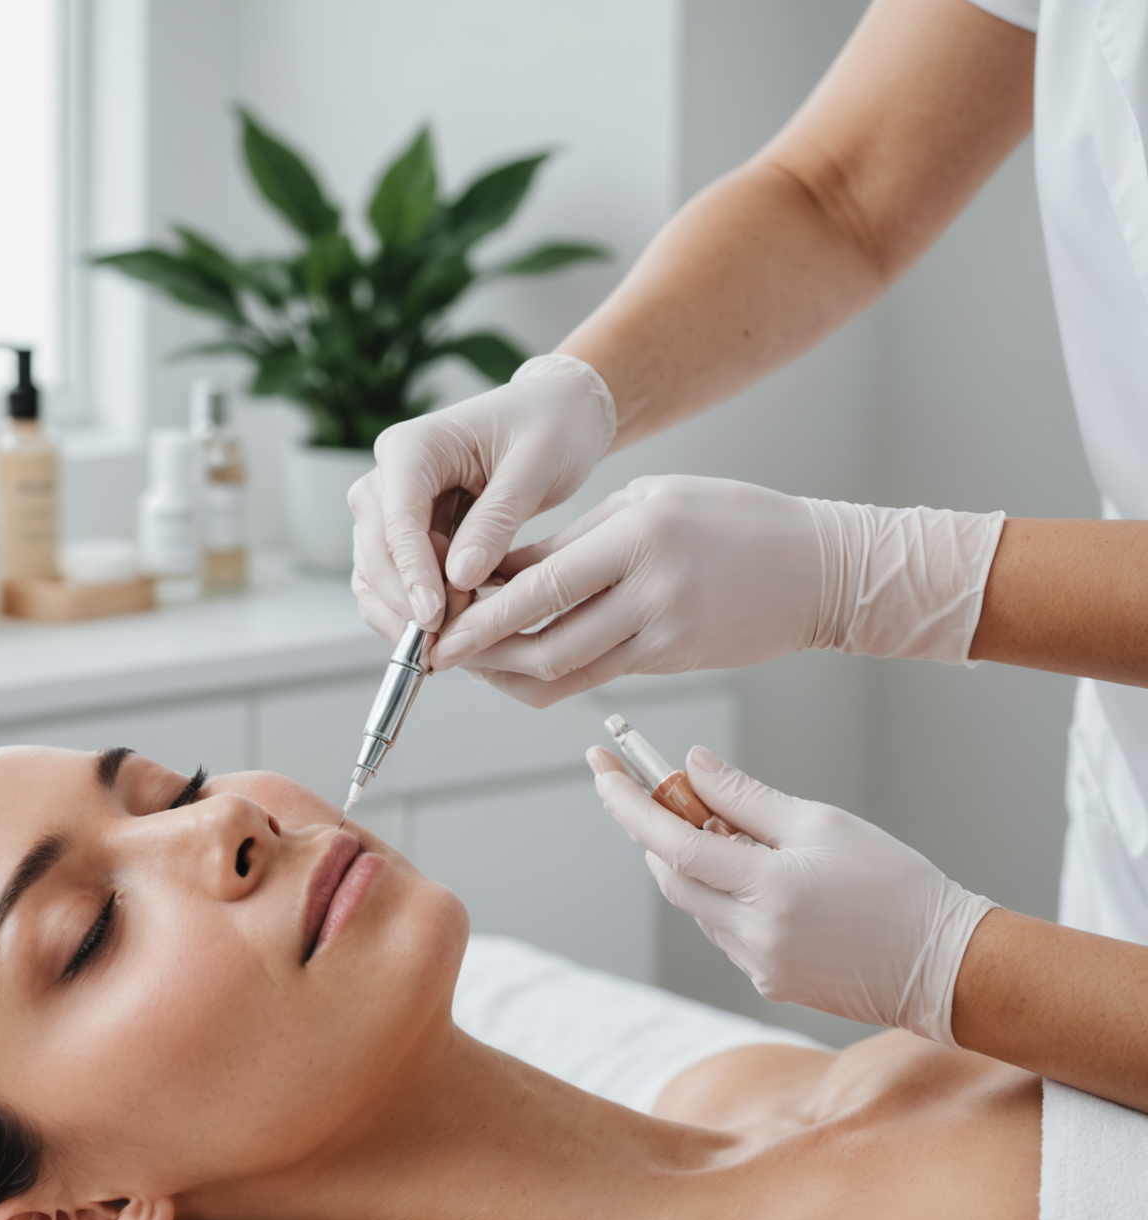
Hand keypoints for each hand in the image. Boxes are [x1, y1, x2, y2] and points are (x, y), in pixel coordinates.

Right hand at [349, 354, 616, 638]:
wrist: (556, 415)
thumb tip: (459, 577)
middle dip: (406, 601)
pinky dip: (413, 609)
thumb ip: (496, 520)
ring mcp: (393, 506)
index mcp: (412, 447)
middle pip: (375, 551)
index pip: (397, 519)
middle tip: (447, 641)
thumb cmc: (550, 427)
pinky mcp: (408, 532)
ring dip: (404, 613)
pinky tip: (448, 631)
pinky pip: (395, 580)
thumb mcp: (535, 467)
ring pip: (376, 573)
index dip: (412, 573)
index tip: (433, 618)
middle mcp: (390, 475)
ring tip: (449, 643)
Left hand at [432, 475, 821, 696]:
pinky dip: (552, 676)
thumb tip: (497, 572)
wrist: (818, 570)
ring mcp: (664, 630)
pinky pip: (596, 676)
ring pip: (566, 672)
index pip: (541, 584)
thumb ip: (574, 542)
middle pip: (545, 641)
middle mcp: (651, 587)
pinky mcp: (672, 660)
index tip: (442, 625)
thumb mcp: (648, 502)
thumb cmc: (731, 521)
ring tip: (475, 662)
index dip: (484, 614)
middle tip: (442, 656)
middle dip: (484, 655)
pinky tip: (524, 663)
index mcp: (639, 533)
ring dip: (510, 673)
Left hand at [587, 745, 994, 1042]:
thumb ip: (748, 797)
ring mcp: (756, 964)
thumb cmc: (896, 886)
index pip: (672, 844)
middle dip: (654, 832)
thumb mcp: (823, 823)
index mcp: (767, 889)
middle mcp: (752, 934)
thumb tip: (693, 765)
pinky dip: (722, 896)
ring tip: (729, 829)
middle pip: (671, 876)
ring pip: (694, 904)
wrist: (947, 966)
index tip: (601, 770)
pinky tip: (756, 876)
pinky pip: (722, 930)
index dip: (629, 805)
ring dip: (693, 864)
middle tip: (656, 790)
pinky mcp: (766, 982)